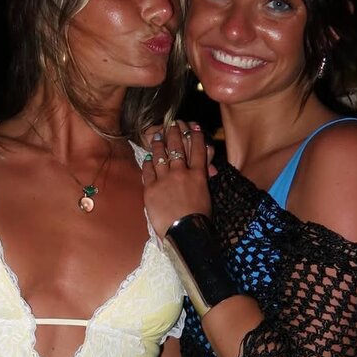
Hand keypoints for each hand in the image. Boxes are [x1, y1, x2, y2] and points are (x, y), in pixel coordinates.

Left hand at [142, 120, 211, 238]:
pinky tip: (148, 158)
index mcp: (198, 175)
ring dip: (159, 143)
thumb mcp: (206, 196)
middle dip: (175, 133)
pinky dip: (148, 162)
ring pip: (160, 156)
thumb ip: (204, 180)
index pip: (198, 149)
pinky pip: (148, 171)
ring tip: (157, 136)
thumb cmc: (199, 219)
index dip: (196, 135)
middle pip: (177, 147)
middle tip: (172, 124)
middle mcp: (181, 173)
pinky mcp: (151, 189)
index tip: (194, 126)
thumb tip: (208, 170)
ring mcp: (165, 180)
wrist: (185, 233)